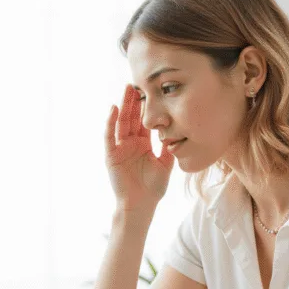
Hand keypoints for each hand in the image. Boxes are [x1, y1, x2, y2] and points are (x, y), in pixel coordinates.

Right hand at [105, 84, 174, 211]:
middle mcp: (130, 143)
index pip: (145, 121)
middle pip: (132, 117)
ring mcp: (120, 148)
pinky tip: (114, 109)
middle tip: (137, 82)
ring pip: (121, 122)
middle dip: (134, 101)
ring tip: (126, 90)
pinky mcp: (111, 155)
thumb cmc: (153, 188)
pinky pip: (109, 136)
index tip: (151, 91)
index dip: (147, 107)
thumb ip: (169, 147)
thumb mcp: (166, 164)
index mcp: (144, 144)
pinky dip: (110, 122)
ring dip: (123, 106)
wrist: (141, 205)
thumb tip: (178, 130)